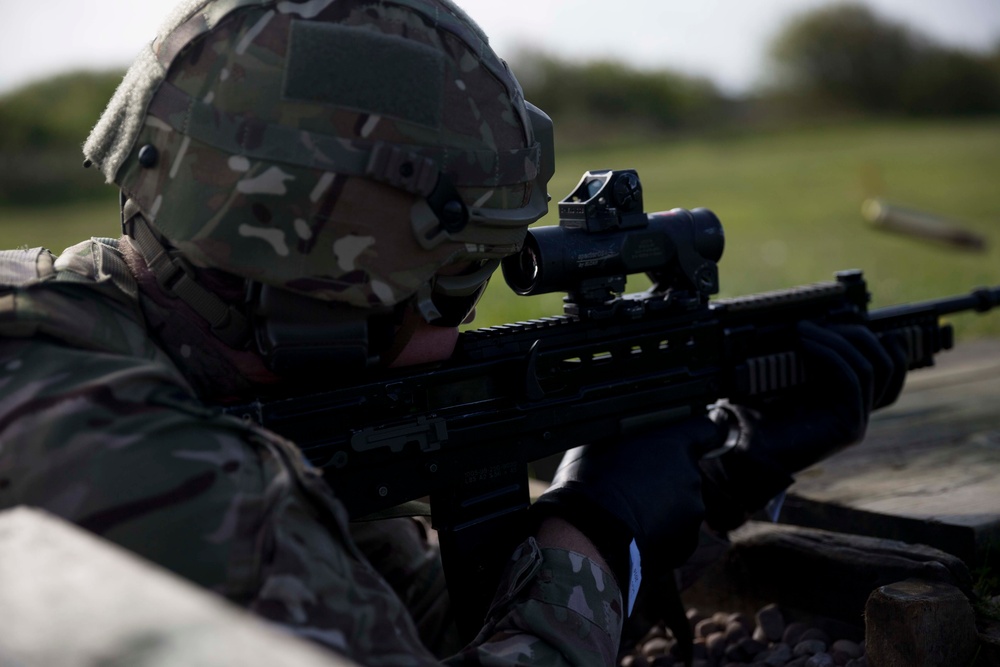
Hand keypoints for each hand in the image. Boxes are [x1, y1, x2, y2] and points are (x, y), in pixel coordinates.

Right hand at [532, 417, 725, 584]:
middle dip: (665, 476)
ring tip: (630, 512)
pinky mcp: (687, 543)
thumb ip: (628, 438)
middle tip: (634, 484)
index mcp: (674, 445)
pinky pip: (676, 531)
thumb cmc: (591, 485)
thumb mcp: (601, 444)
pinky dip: (661, 531)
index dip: (696, 433)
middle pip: (686, 470)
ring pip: (681, 503)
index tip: (690, 438)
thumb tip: (628, 436)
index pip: (706, 429)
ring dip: (663, 505)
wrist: (590, 538)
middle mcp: (691, 476)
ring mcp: (693, 512)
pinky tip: (635, 532)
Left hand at [701, 321, 907, 530]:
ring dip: (838, 341)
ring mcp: (857, 420)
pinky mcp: (849, 426)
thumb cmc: (756, 414)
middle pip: (885, 365)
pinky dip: (831, 356)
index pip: (885, 368)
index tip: (856, 316)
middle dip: (856, 335)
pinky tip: (806, 345)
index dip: (879, 341)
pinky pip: (851, 379)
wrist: (745, 449)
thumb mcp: (780, 378)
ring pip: (871, 368)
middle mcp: (858, 411)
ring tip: (804, 331)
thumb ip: (800, 356)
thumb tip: (807, 321)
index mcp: (846, 400)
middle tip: (817, 323)